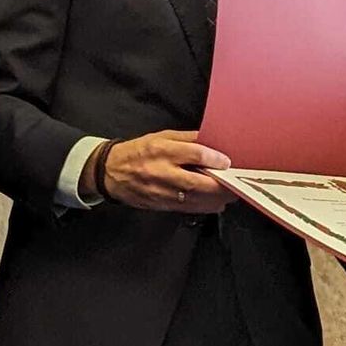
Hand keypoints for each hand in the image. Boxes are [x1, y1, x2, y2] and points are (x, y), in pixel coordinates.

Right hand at [82, 130, 235, 212]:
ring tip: (230, 195)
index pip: (193, 154)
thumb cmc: (137, 152)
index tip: (227, 161)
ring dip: (216, 199)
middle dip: (220, 186)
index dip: (214, 158)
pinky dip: (204, 207)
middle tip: (236, 184)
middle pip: (197, 182)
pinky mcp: (160, 205)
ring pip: (194, 199)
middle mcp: (161, 172)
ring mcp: (160, 191)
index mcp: (162, 150)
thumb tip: (212, 141)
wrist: (110, 172)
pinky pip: (186, 209)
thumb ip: (187, 139)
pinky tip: (215, 204)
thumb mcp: (161, 136)